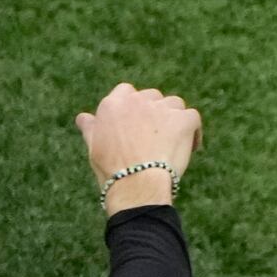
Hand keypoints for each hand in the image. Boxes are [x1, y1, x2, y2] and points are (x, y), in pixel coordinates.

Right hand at [76, 83, 202, 214]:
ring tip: (172, 143)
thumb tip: (82, 117)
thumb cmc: (112, 169)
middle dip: (155, 114)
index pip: (127, 92)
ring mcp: (162, 108)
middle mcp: (138, 100)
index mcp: (114, 103)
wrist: (136, 184)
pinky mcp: (182, 119)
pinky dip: (194, 131)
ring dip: (174, 120)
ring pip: (174, 105)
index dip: (134, 108)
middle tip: (155, 139)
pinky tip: (192, 148)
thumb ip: (91, 127)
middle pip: (152, 98)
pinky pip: (192, 118)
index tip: (136, 125)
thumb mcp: (94, 146)